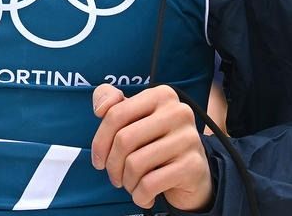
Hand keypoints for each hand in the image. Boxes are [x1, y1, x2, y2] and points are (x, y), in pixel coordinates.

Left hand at [91, 83, 212, 211]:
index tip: (98, 160)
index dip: (100, 141)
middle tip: (115, 177)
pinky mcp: (192, 165)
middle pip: (124, 140)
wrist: (193, 173)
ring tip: (131, 185)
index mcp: (161, 95)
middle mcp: (178, 111)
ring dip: (127, 182)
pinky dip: (140, 196)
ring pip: (135, 163)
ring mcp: (188, 138)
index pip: (116, 114)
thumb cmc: (156, 143)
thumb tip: (100, 108)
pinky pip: (150, 184)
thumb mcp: (134, 118)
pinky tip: (144, 196)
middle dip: (112, 165)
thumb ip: (111, 103)